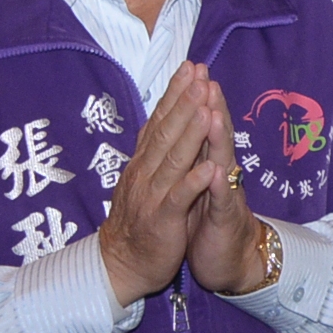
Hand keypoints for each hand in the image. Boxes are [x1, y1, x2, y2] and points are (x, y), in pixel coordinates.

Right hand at [96, 64, 227, 305]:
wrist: (121, 265)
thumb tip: (161, 114)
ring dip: (191, 133)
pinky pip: (180, 198)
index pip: (159, 121)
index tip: (190, 67)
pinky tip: (211, 167)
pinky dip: (194, 182)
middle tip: (200, 75)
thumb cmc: (139, 219)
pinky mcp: (163, 220)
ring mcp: (153, 196)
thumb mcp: (143, 178)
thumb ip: (153, 149)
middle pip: (166, 133)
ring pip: (173, 159)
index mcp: (143, 162)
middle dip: (184, 103)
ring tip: (206, 108)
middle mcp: (145, 173)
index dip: (174, 94)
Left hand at [182, 72, 273, 296]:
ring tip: (215, 113)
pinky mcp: (225, 219)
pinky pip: (224, 200)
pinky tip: (217, 170)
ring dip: (219, 137)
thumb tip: (189, 123)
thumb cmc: (209, 221)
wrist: (230, 260)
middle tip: (206, 78)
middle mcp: (221, 172)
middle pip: (216, 135)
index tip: (191, 70)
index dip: (196, 99)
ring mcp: (226, 194)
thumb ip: (196, 155)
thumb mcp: (198, 184)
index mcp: (207, 163)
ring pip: (223, 161)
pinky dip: (220, 185)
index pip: (202, 126)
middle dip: (211, 106)